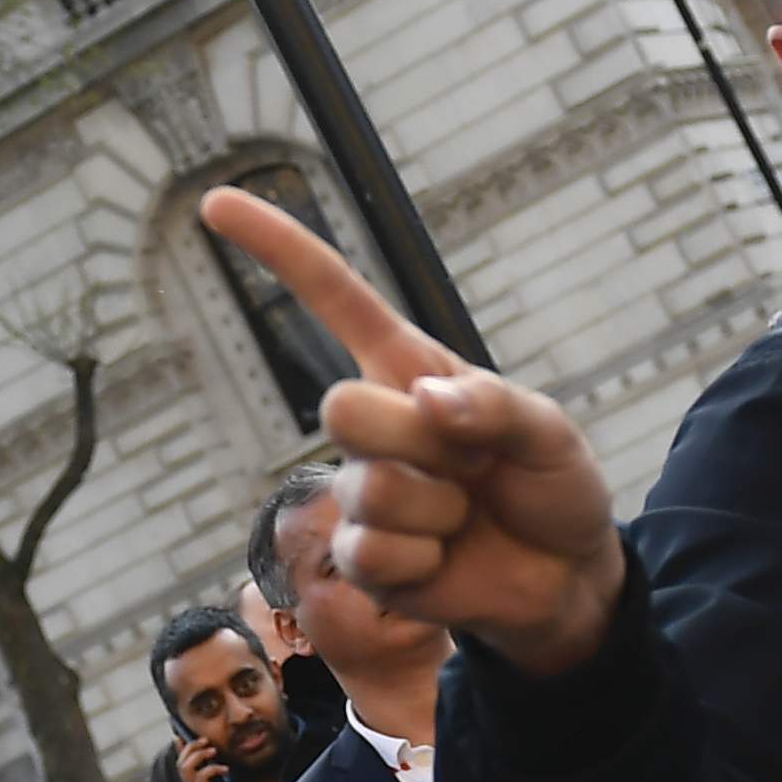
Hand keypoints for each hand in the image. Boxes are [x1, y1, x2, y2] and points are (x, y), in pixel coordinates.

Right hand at [176, 735, 249, 781]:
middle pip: (181, 762)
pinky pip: (201, 778)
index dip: (180, 749)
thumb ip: (219, 778)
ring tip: (212, 751)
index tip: (180, 735)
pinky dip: (212, 769)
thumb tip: (222, 763)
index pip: (182, 764)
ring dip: (198, 755)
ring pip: (185, 768)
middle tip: (206, 741)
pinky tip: (224, 769)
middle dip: (191, 747)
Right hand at [199, 187, 627, 672]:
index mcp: (411, 371)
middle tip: (471, 467)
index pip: (336, 298)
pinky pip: (372, 554)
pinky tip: (446, 561)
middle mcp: (379, 425)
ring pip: (370, 491)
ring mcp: (364, 494)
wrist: (564, 577)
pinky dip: (425, 561)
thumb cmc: (549, 486)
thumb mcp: (547, 431)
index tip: (217, 203)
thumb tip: (427, 398)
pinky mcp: (363, 560)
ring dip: (437, 511)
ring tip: (467, 517)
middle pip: (342, 409)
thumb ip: (495, 406)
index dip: (280, 249)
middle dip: (413, 441)